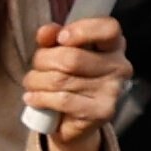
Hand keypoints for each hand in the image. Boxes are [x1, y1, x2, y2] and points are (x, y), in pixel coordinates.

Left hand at [21, 15, 127, 150]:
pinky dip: (40, 98)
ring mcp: (112, 91)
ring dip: (36, 81)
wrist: (72, 121)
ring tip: (32, 84)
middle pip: (72, 57)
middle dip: (43, 61)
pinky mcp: (101, 112)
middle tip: (36, 67)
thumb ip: (53, 37)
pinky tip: (32, 98)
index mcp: (113, 44)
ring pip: (61, 80)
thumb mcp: (59, 52)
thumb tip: (46, 32)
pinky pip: (62, 100)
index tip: (60, 38)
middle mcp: (119, 66)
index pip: (108, 29)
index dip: (81, 30)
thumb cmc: (68, 77)